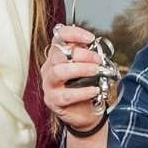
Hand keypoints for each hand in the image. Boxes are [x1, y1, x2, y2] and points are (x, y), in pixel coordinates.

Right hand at [38, 22, 110, 136]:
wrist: (85, 113)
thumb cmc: (85, 87)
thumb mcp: (87, 67)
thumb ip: (87, 55)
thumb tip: (95, 48)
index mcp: (57, 55)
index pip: (59, 36)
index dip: (74, 34)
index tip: (89, 38)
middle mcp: (50, 67)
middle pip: (59, 53)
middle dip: (83, 54)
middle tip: (98, 60)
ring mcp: (49, 84)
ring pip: (59, 71)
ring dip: (81, 69)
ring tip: (95, 72)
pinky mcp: (53, 100)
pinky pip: (66, 94)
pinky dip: (83, 92)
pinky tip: (94, 90)